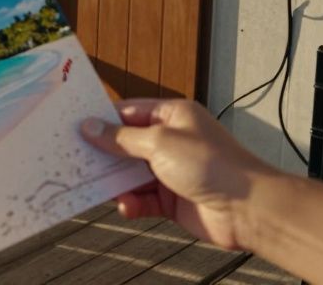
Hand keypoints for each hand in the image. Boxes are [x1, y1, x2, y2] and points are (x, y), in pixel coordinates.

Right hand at [80, 98, 276, 251]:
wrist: (248, 209)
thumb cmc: (211, 164)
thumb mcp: (160, 143)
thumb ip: (122, 138)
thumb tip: (90, 127)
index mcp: (172, 116)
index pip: (129, 112)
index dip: (102, 119)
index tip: (74, 127)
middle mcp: (171, 141)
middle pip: (126, 143)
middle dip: (104, 152)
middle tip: (74, 158)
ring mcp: (171, 170)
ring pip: (130, 174)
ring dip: (115, 182)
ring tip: (94, 186)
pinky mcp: (172, 199)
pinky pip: (142, 199)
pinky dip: (132, 203)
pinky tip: (126, 206)